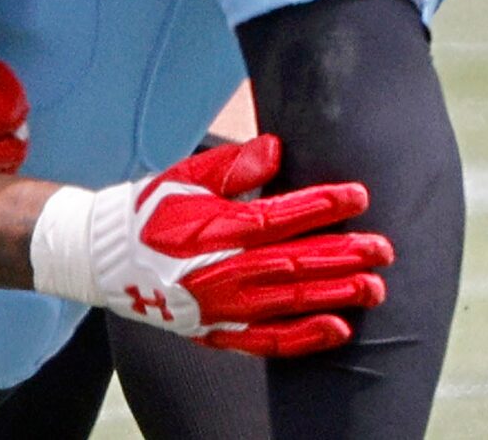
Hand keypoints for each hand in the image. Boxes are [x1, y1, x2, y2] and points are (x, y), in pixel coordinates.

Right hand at [29, 134, 392, 356]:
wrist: (103, 258)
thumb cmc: (151, 208)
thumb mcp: (186, 175)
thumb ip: (235, 166)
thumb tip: (278, 147)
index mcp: (214, 228)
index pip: (280, 217)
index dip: (322, 205)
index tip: (360, 195)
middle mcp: (219, 272)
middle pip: (294, 263)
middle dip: (344, 255)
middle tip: (384, 249)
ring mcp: (219, 307)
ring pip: (289, 303)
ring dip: (335, 295)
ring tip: (375, 288)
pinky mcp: (215, 331)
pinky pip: (267, 341)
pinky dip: (304, 337)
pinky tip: (337, 329)